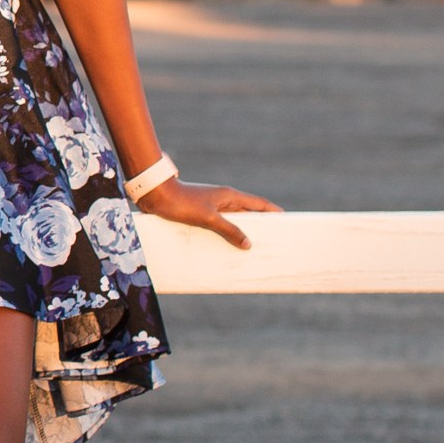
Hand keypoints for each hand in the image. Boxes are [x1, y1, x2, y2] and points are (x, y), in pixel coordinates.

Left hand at [136, 177, 281, 252]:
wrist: (156, 195)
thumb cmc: (182, 203)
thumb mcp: (208, 219)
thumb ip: (230, 230)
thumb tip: (249, 243)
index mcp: (230, 196)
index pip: (259, 203)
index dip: (274, 211)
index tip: (287, 220)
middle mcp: (224, 199)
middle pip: (249, 213)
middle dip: (261, 225)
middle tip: (273, 240)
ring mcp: (213, 205)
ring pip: (234, 219)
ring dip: (243, 231)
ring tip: (253, 248)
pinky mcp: (202, 212)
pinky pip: (221, 224)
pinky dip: (228, 233)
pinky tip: (228, 245)